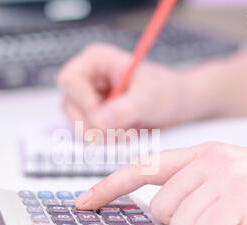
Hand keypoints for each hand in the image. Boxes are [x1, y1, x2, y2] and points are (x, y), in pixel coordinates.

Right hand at [57, 43, 213, 130]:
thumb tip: (100, 121)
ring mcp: (89, 99)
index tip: (102, 116)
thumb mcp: (148, 99)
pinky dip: (107, 140)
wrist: (177, 105)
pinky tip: (127, 134)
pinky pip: (89, 136)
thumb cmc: (166, 92)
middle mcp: (88, 79)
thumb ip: (125, 109)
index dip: (83, 101)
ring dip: (101, 135)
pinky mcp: (94, 118)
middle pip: (69, 106)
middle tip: (118, 132)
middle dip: (92, 124)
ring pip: (77, 124)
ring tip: (129, 132)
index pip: (69, 80)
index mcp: (96, 61)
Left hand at [75, 142, 246, 224]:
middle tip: (226, 218)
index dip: (110, 187)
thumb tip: (161, 210)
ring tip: (244, 220)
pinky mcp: (239, 196)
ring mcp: (223, 174)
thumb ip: (193, 187)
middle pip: (162, 210)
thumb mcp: (229, 181)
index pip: (143, 167)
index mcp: (202, 153)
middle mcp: (209, 158)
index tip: (86, 202)